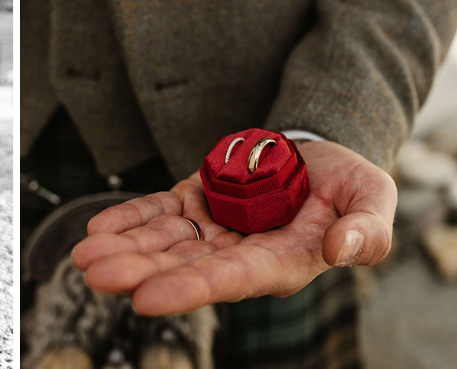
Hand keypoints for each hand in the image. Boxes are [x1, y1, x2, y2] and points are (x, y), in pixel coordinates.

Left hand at [71, 141, 396, 315]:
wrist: (320, 158)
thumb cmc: (350, 187)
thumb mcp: (373, 199)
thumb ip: (365, 230)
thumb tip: (340, 249)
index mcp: (280, 262)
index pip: (230, 280)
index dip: (189, 289)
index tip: (146, 299)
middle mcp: (237, 252)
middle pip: (182, 266)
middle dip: (138, 270)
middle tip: (95, 273)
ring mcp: (211, 228)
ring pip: (161, 242)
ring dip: (123, 248)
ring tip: (84, 255)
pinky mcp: (195, 201)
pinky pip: (157, 212)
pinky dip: (128, 218)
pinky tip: (98, 227)